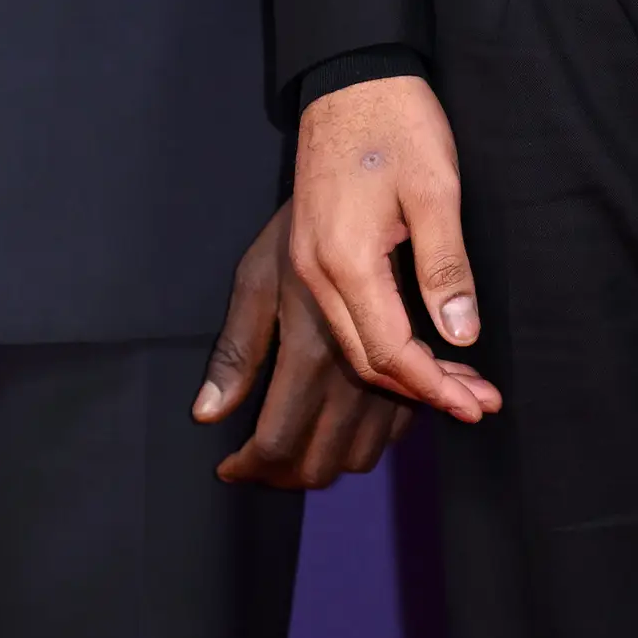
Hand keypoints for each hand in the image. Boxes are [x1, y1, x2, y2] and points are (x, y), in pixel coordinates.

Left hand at [196, 201, 411, 485]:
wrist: (381, 161)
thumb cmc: (311, 217)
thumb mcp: (258, 273)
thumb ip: (239, 348)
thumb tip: (210, 414)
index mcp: (312, 351)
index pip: (279, 442)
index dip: (250, 469)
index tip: (229, 469)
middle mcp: (357, 370)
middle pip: (322, 461)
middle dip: (286, 476)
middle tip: (257, 464)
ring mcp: (397, 369)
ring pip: (364, 454)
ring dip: (330, 462)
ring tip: (297, 447)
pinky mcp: (427, 357)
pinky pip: (400, 427)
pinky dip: (372, 439)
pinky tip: (346, 425)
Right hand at [287, 76, 499, 427]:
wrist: (351, 76)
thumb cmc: (398, 124)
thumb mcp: (436, 190)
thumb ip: (446, 265)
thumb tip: (462, 336)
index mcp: (343, 262)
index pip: (389, 351)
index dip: (434, 385)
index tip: (475, 406)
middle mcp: (313, 274)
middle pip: (365, 361)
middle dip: (424, 390)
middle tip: (478, 404)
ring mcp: (307, 265)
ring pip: (352, 346)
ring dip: (404, 372)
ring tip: (460, 385)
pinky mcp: (312, 253)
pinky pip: (344, 321)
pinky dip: (383, 345)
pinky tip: (420, 349)